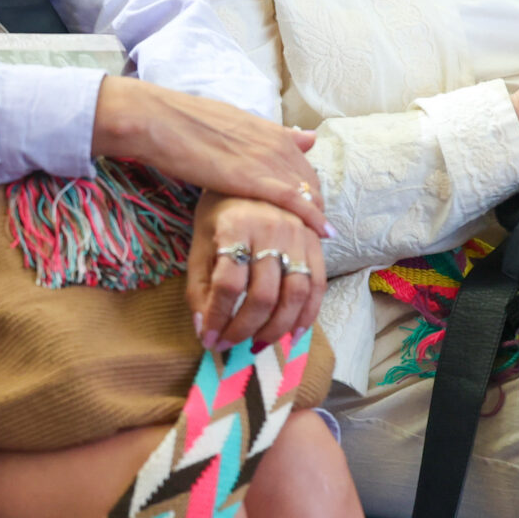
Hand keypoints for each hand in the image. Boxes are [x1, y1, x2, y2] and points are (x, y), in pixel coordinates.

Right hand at [92, 76, 325, 231]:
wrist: (160, 121)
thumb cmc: (184, 123)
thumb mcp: (231, 125)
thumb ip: (266, 135)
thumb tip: (305, 137)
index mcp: (268, 130)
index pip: (303, 164)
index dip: (309, 188)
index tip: (310, 208)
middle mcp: (275, 143)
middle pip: (311, 180)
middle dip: (317, 206)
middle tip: (316, 232)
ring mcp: (268, 159)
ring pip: (308, 192)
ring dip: (317, 217)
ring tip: (319, 241)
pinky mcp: (255, 178)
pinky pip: (295, 201)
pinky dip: (312, 218)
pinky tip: (322, 235)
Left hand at [188, 191, 324, 351]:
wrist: (256, 172)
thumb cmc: (221, 210)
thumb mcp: (200, 241)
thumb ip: (199, 286)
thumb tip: (203, 330)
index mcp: (235, 226)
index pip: (227, 284)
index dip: (216, 318)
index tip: (207, 339)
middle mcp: (271, 230)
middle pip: (263, 295)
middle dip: (243, 329)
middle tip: (228, 345)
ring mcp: (298, 235)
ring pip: (294, 295)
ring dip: (276, 328)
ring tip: (257, 344)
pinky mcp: (315, 242)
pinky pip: (318, 285)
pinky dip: (307, 315)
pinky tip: (292, 333)